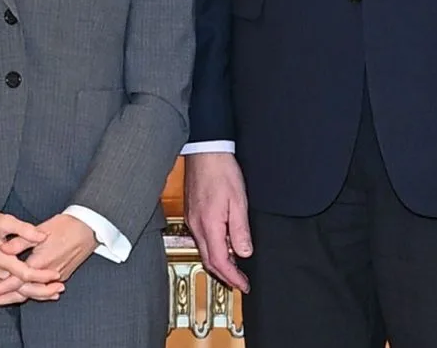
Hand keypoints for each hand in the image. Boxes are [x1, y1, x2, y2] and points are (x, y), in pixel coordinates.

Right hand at [0, 209, 53, 298]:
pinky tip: (34, 287)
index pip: (24, 273)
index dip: (41, 275)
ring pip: (14, 290)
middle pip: (21, 288)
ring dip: (34, 291)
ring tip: (53, 291)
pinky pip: (7, 287)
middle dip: (42, 291)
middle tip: (60, 289)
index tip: (56, 273)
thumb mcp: (2, 220)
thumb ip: (24, 229)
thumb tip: (42, 236)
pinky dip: (21, 289)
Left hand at [0, 213, 94, 303]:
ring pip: (33, 293)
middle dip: (4, 298)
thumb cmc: (65, 226)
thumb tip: (2, 249)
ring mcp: (57, 277)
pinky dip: (32, 294)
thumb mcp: (41, 230)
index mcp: (40, 261)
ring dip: (16, 298)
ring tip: (1, 299)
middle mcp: (48, 274)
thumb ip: (20, 241)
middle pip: (23, 293)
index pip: (15, 281)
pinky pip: (43, 290)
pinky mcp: (63, 275)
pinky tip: (24, 295)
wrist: (89, 228)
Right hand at [184, 152, 251, 292]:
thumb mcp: (238, 202)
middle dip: (224, 275)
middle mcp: (197, 225)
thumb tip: (243, 252)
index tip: (243, 284)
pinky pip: (202, 238)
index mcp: (209, 225)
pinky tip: (223, 245)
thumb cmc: (221, 170)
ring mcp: (193, 219)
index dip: (232, 277)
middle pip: (208, 260)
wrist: (205, 151)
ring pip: (204, 250)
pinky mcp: (193, 212)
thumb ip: (240, 230)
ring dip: (218, 262)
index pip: (219, 261)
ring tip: (234, 267)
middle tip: (240, 281)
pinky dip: (213, 248)